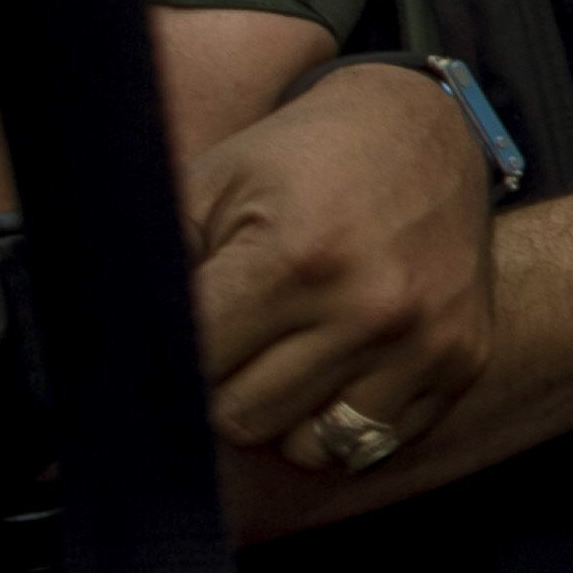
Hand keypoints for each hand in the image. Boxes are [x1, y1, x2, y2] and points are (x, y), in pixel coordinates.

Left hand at [186, 63, 494, 469]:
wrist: (424, 126)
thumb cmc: (302, 158)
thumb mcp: (212, 187)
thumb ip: (156, 269)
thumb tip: (107, 358)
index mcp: (297, 259)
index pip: (195, 370)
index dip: (176, 353)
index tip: (185, 328)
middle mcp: (371, 307)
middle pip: (244, 417)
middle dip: (227, 382)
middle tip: (242, 333)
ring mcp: (426, 337)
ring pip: (309, 446)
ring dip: (287, 409)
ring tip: (291, 352)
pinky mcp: (464, 356)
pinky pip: (376, 440)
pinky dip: (349, 416)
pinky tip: (346, 359)